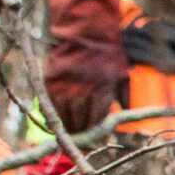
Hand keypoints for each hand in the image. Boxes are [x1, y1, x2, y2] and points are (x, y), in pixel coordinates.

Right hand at [45, 0, 125, 134]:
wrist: (87, 33)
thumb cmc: (109, 56)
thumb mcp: (123, 76)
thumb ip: (125, 97)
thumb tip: (125, 116)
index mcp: (103, 89)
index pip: (97, 119)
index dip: (95, 133)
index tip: (95, 142)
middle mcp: (83, 88)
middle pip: (79, 120)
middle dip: (81, 133)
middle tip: (82, 141)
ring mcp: (64, 84)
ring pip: (63, 115)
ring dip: (67, 126)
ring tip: (71, 133)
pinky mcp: (50, 79)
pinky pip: (50, 104)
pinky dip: (53, 114)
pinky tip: (58, 120)